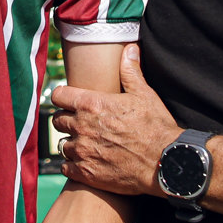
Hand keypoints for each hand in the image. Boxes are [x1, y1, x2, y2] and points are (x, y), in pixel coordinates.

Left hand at [54, 44, 179, 197]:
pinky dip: (73, 165)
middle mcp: (82, 127)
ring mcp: (82, 151)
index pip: (59, 96)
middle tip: (80, 124)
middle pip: (57, 120)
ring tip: (86, 145)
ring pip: (62, 145)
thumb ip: (130, 71)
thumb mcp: (144, 95)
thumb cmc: (156, 127)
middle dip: (67, 121)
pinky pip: (66, 167)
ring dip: (71, 144)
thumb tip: (130, 49)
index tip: (70, 101)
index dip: (64, 98)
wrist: (166, 162)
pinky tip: (86, 162)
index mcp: (91, 105)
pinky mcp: (86, 173)